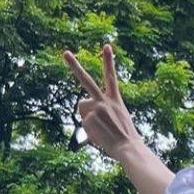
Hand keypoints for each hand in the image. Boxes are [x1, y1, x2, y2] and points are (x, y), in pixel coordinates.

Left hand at [64, 43, 147, 163]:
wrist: (128, 147)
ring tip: (102, 130)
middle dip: (74, 65)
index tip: (106, 46)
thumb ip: (103, 114)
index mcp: (115, 99)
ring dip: (88, 118)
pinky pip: (84, 124)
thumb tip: (89, 121)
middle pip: (86, 80)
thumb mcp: (118, 120)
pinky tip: (100, 136)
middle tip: (65, 53)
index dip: (109, 61)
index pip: (111, 77)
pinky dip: (90, 132)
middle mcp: (104, 100)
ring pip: (82, 108)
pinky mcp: (89, 118)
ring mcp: (96, 108)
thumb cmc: (125, 138)